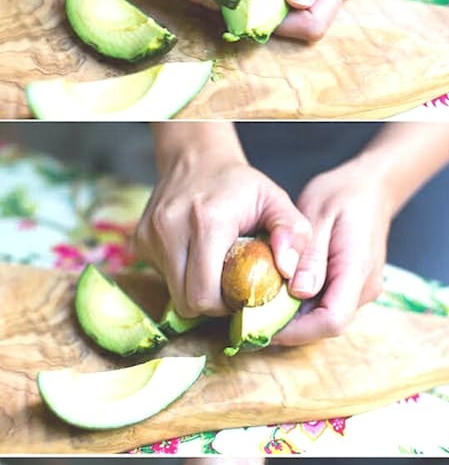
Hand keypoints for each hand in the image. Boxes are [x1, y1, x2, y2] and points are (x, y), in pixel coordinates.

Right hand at [135, 148, 311, 316]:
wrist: (196, 158)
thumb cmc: (240, 185)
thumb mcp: (276, 201)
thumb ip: (293, 234)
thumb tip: (290, 272)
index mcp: (207, 222)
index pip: (206, 295)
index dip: (226, 306)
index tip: (242, 294)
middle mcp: (170, 228)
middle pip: (186, 301)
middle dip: (210, 305)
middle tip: (229, 289)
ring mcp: (149, 235)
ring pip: (172, 292)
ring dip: (194, 290)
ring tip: (213, 269)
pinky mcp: (139, 240)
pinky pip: (161, 277)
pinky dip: (180, 276)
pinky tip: (195, 256)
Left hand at [279, 153, 391, 345]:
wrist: (371, 188)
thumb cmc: (342, 195)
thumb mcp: (318, 215)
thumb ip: (311, 256)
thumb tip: (299, 293)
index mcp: (357, 269)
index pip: (332, 319)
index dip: (297, 330)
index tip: (261, 322)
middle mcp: (365, 288)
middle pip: (326, 324)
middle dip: (290, 326)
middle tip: (252, 312)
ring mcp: (362, 290)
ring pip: (325, 317)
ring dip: (294, 315)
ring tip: (262, 300)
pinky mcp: (354, 289)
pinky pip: (327, 304)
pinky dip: (303, 304)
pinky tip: (280, 289)